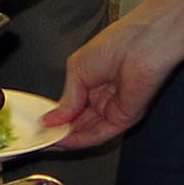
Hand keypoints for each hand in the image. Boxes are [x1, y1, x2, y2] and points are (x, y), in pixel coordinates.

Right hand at [40, 8, 183, 150]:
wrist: (143, 42)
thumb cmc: (119, 42)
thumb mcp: (77, 69)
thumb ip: (66, 99)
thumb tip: (51, 118)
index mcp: (94, 83)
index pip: (72, 109)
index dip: (55, 119)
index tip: (39, 127)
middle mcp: (104, 98)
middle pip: (78, 124)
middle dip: (58, 133)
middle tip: (40, 139)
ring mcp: (114, 110)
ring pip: (87, 132)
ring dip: (66, 140)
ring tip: (46, 142)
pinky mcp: (124, 118)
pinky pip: (99, 134)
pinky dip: (80, 140)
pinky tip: (63, 140)